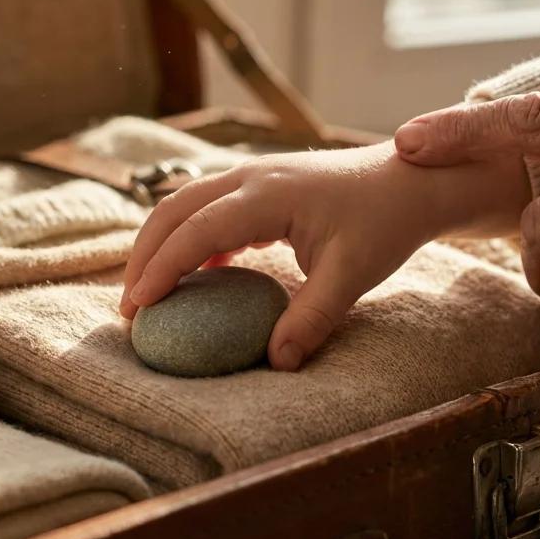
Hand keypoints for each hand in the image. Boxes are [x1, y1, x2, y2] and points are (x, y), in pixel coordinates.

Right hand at [120, 141, 530, 370]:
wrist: (409, 182)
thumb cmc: (384, 222)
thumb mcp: (353, 274)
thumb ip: (313, 317)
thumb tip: (277, 362)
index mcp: (268, 194)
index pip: (197, 231)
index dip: (163, 268)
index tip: (139, 306)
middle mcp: (249, 177)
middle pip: (174, 210)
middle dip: (144, 256)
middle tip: (130, 308)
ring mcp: (251, 177)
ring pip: (184, 205)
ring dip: (160, 245)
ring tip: (147, 294)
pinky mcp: (258, 187)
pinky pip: (207, 210)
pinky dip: (189, 240)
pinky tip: (193, 278)